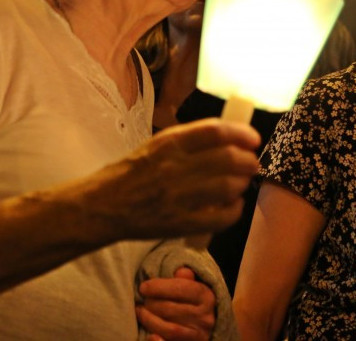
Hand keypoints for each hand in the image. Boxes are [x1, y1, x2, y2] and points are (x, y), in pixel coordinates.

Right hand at [90, 118, 259, 239]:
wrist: (102, 206)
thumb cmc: (129, 173)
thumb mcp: (154, 146)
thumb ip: (187, 141)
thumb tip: (226, 139)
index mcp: (168, 144)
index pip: (215, 132)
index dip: (241, 133)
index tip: (253, 138)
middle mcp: (174, 167)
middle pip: (228, 159)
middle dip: (248, 160)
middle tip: (250, 163)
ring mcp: (178, 197)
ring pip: (228, 186)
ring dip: (242, 183)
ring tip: (241, 182)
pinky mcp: (180, 223)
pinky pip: (220, 217)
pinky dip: (234, 210)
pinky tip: (233, 205)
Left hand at [136, 267, 214, 340]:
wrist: (205, 325)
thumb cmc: (192, 302)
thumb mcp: (193, 287)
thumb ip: (185, 279)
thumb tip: (180, 272)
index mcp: (206, 297)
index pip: (181, 288)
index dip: (159, 287)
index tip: (144, 287)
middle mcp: (205, 317)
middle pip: (170, 309)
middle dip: (151, 303)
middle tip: (142, 300)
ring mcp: (199, 335)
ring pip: (168, 328)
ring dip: (149, 320)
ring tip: (140, 311)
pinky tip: (150, 335)